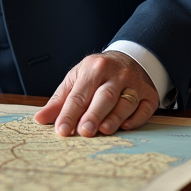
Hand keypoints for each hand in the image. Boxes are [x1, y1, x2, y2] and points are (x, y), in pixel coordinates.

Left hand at [33, 51, 157, 136]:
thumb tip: (40, 119)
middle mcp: (116, 74)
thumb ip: (59, 101)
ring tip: (103, 130)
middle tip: (84, 131)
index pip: (79, 94)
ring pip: (125, 103)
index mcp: (93, 68)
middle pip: (104, 96)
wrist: (128, 59)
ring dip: (114, 118)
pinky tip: (125, 126)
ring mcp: (135, 83)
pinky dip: (135, 119)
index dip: (69, 113)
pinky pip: (144, 108)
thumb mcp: (76, 79)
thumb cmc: (97, 73)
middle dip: (93, 114)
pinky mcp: (150, 93)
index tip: (62, 130)